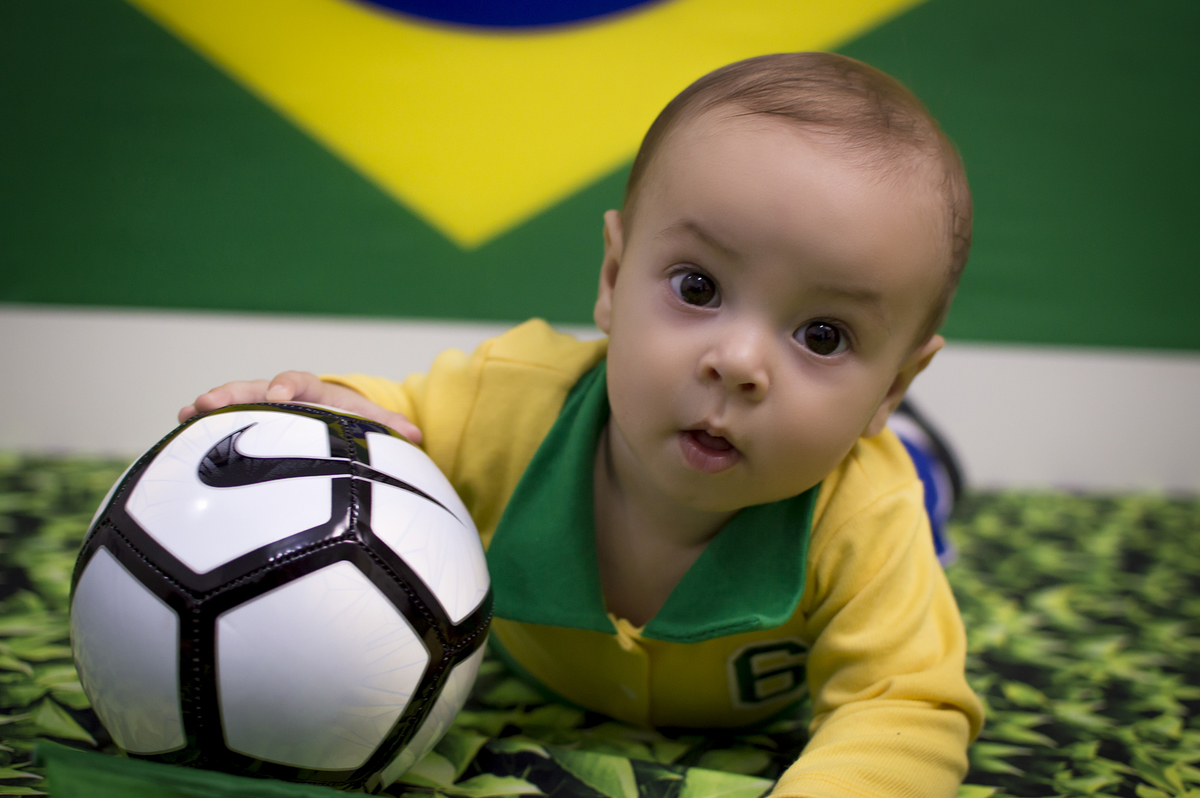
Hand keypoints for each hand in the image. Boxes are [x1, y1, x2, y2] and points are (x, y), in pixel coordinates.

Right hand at [178, 371, 422, 443]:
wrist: (332, 417)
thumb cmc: (350, 419)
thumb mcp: (369, 420)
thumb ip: (388, 427)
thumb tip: (417, 436)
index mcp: (312, 391)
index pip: (298, 382)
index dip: (287, 387)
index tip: (279, 396)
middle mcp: (280, 395)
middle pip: (254, 388)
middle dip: (235, 393)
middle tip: (211, 400)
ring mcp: (258, 409)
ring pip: (233, 404)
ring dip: (211, 408)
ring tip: (187, 412)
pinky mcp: (246, 426)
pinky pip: (223, 424)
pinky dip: (203, 426)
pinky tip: (179, 433)